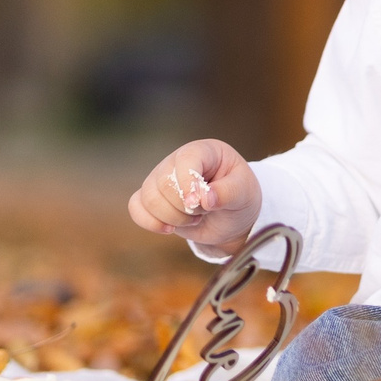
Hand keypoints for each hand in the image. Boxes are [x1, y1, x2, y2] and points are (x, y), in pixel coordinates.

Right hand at [128, 139, 260, 248]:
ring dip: (171, 217)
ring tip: (193, 218)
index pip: (186, 160)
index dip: (189, 184)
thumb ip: (228, 193)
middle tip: (203, 212)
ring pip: (148, 198)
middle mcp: (177, 161)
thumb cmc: (240, 198)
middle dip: (184, 207)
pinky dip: (150, 222)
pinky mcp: (152, 199)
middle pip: (164, 183)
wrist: (232, 218)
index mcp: (203, 151)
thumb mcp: (244, 194)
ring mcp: (161, 179)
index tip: (200, 205)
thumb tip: (204, 198)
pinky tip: (169, 229)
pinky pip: (136, 207)